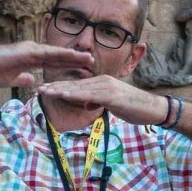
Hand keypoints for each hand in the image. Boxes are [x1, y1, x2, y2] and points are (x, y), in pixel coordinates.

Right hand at [0, 42, 94, 87]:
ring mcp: (31, 49)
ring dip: (73, 55)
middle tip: (93, 60)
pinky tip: (72, 56)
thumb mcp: (13, 79)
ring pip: (57, 52)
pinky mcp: (27, 51)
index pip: (54, 60)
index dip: (68, 63)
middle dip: (76, 58)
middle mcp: (34, 51)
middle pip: (59, 55)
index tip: (82, 66)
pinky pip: (47, 53)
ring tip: (89, 58)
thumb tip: (34, 82)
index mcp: (32, 57)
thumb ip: (24, 78)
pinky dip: (60, 54)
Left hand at [36, 74, 168, 126]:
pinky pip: (90, 94)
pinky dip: (77, 94)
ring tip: (46, 91)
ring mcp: (107, 86)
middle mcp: (103, 81)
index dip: (61, 87)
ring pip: (80, 88)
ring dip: (62, 89)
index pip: (78, 85)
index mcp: (101, 83)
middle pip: (75, 84)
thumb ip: (97, 103)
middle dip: (56, 87)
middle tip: (38, 89)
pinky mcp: (111, 95)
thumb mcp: (111, 105)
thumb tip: (86, 105)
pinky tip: (65, 95)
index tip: (46, 90)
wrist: (152, 109)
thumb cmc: (134, 108)